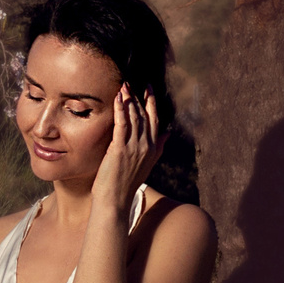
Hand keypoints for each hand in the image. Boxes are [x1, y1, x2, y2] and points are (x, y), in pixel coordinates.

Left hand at [89, 86, 162, 219]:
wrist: (115, 200)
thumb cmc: (126, 183)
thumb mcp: (147, 163)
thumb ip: (158, 146)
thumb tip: (168, 133)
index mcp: (154, 149)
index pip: (155, 120)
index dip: (152, 103)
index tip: (148, 88)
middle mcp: (147, 146)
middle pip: (145, 116)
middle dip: (138, 97)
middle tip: (132, 82)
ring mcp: (135, 148)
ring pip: (134, 118)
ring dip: (129, 100)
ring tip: (124, 85)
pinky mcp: (120, 149)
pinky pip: (122, 124)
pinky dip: (120, 110)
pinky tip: (117, 98)